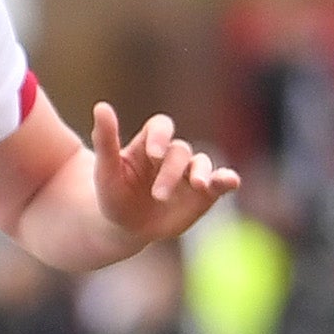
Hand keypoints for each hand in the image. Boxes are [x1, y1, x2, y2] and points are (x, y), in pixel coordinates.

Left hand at [86, 103, 242, 248]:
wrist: (126, 228)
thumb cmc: (113, 195)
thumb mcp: (106, 170)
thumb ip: (105, 139)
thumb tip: (101, 106)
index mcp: (149, 144)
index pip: (160, 126)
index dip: (161, 135)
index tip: (153, 153)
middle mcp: (172, 155)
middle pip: (179, 151)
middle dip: (170, 172)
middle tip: (157, 196)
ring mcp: (190, 173)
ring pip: (202, 163)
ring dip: (202, 172)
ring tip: (198, 185)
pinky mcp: (205, 193)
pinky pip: (219, 182)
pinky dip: (227, 179)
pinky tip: (232, 181)